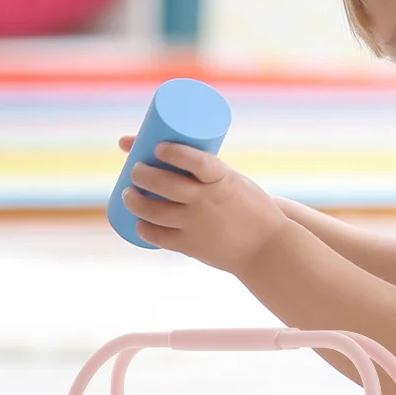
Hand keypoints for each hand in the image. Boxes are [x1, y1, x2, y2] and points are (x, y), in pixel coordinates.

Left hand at [117, 138, 288, 272]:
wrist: (267, 248)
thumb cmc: (247, 207)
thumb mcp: (232, 182)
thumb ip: (204, 170)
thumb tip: (166, 149)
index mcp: (223, 180)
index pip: (197, 161)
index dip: (175, 152)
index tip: (159, 146)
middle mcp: (208, 201)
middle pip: (166, 185)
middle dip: (142, 174)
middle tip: (135, 169)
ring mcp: (198, 224)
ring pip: (155, 211)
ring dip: (135, 201)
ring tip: (129, 193)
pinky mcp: (191, 246)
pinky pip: (159, 237)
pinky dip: (144, 228)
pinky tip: (138, 222)